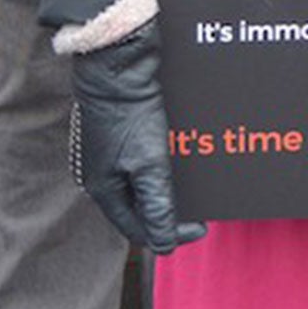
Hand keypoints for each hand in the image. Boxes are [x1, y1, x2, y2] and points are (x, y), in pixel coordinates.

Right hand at [69, 22, 207, 253]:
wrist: (117, 60)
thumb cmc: (128, 111)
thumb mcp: (147, 164)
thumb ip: (158, 206)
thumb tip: (166, 247)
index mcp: (104, 189)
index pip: (139, 230)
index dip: (171, 234)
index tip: (202, 227)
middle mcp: (107, 172)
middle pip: (144, 204)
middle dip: (174, 207)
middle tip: (203, 203)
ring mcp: (116, 150)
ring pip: (150, 178)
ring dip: (175, 180)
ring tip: (202, 178)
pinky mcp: (127, 129)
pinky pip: (151, 152)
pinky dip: (171, 156)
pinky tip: (191, 150)